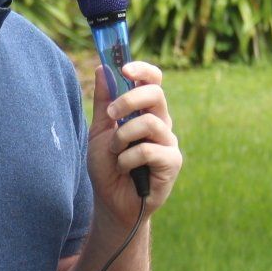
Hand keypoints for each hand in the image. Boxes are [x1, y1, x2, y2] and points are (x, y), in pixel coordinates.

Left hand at [87, 59, 180, 225]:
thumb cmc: (107, 167)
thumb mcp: (99, 131)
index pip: (153, 81)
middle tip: (110, 115)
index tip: (124, 68)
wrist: (111, 202)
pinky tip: (124, 169)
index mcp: (145, 112)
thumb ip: (103, 102)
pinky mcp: (172, 162)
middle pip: (156, 94)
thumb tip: (102, 68)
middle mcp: (161, 123)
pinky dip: (128, 159)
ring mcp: (169, 142)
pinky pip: (149, 150)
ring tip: (115, 153)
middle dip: (128, 100)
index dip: (142, 70)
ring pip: (150, 123)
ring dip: (123, 137)